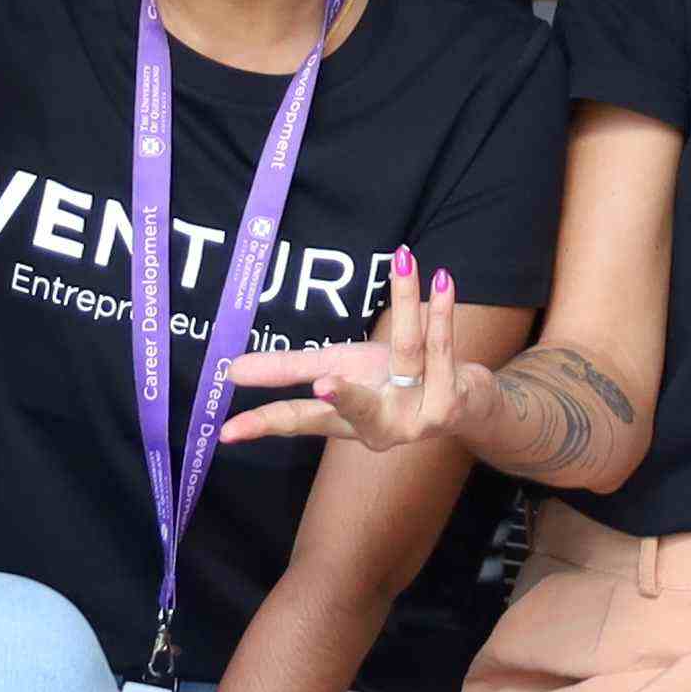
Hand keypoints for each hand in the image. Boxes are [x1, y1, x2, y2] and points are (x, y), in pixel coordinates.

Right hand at [220, 245, 492, 454]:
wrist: (464, 406)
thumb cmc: (393, 384)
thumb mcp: (342, 374)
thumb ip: (294, 371)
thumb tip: (233, 369)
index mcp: (348, 422)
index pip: (301, 422)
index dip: (264, 424)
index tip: (227, 430)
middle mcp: (381, 427)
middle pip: (359, 408)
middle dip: (345, 396)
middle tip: (325, 382)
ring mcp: (418, 416)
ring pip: (409, 352)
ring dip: (406, 303)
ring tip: (401, 261)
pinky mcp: (450, 400)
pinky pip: (442, 346)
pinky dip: (441, 310)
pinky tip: (440, 279)